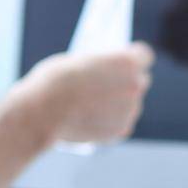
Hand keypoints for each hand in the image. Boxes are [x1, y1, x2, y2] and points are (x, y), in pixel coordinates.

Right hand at [13, 44, 152, 145]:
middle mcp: (135, 86)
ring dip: (115, 104)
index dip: (133, 58)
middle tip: (104, 84)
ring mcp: (129, 111)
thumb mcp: (78, 62)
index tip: (123, 61)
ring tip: (89, 106)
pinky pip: (119, 123)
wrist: (43, 112)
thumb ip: (99, 67)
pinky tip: (88, 119)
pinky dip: (108, 122)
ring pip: (129, 104)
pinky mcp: (120, 131)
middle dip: (125, 82)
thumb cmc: (55, 81)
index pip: (144, 56)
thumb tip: (103, 74)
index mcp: (126, 62)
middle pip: (139, 81)